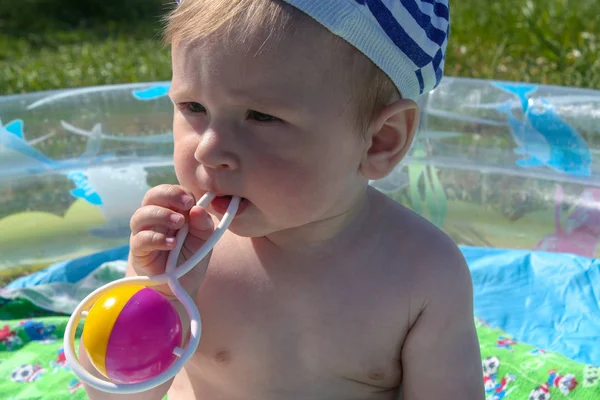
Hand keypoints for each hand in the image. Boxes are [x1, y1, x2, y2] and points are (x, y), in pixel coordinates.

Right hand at [128, 184, 213, 298]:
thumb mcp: (204, 240)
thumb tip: (197, 209)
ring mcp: (144, 233)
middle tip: (186, 204)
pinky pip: (140, 239)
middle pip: (152, 196)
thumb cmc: (191, 257)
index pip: (170, 191)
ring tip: (179, 224)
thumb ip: (204, 224)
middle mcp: (155, 218)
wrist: (181, 286)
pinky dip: (156, 238)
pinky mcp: (138, 250)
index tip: (192, 201)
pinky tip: (171, 243)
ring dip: (162, 215)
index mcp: (171, 210)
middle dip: (169, 195)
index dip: (180, 192)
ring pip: (141, 215)